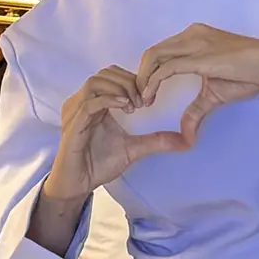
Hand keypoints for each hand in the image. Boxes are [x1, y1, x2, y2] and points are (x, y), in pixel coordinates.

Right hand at [46, 65, 198, 202]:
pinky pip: (89, 104)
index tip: (148, 97)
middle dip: (128, 82)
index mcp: (94, 103)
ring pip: (95, 83)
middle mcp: (82, 103)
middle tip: (143, 101)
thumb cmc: (98, 164)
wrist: (77, 185)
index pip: (111, 75)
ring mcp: (75, 112)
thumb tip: (185, 141)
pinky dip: (109, 100)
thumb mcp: (133, 149)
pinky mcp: (72, 125)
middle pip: (104, 74)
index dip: (132, 80)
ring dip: (119, 89)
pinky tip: (126, 108)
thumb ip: (155, 141)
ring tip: (134, 106)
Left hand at [136, 23, 258, 137]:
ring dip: (143, 80)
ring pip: (154, 56)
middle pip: (151, 53)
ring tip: (143, 101)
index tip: (144, 96)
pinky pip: (168, 68)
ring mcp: (195, 42)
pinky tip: (150, 97)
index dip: (146, 73)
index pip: (158, 52)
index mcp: (191, 39)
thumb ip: (195, 111)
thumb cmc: (248, 73)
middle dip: (139, 77)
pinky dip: (154, 82)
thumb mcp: (214, 94)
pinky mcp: (201, 56)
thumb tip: (186, 136)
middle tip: (137, 101)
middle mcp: (190, 36)